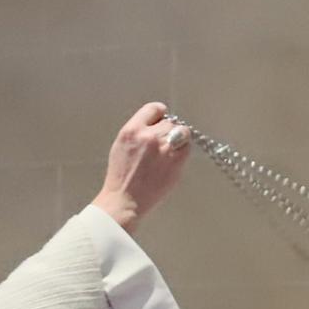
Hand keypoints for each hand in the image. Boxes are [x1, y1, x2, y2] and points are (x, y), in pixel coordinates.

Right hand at [91, 102, 190, 231]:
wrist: (125, 199)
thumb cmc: (121, 176)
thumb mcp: (121, 144)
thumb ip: (138, 131)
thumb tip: (155, 123)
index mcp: (132, 130)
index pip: (154, 109)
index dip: (159, 114)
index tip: (161, 120)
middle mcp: (149, 136)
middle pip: (169, 121)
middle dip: (167, 130)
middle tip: (162, 142)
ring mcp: (164, 149)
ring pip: (181, 132)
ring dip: (178, 138)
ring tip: (169, 150)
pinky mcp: (176, 163)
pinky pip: (187, 147)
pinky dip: (183, 150)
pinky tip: (173, 158)